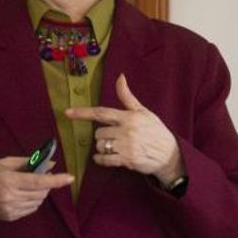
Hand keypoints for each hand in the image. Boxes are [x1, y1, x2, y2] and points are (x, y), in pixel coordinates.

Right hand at [0, 156, 73, 221]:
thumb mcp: (4, 163)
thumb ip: (28, 162)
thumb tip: (50, 164)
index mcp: (8, 180)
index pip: (38, 182)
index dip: (56, 180)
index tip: (70, 177)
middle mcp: (10, 197)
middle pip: (40, 193)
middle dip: (47, 184)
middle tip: (44, 175)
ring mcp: (10, 209)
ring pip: (37, 202)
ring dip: (40, 193)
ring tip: (31, 184)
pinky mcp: (10, 217)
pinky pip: (30, 209)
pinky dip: (33, 201)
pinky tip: (24, 194)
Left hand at [65, 74, 183, 186]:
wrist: (170, 154)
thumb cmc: (155, 130)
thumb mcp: (143, 111)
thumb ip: (127, 97)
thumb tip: (120, 77)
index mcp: (129, 116)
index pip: (101, 113)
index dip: (83, 113)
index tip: (67, 113)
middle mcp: (126, 130)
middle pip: (98, 133)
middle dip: (101, 135)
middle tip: (114, 137)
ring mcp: (126, 146)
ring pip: (100, 146)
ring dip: (103, 147)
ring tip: (115, 147)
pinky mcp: (127, 160)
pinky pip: (104, 160)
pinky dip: (101, 159)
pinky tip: (105, 158)